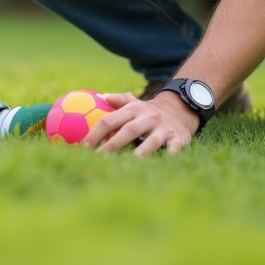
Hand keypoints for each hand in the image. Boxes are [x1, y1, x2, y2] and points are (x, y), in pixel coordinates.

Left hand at [81, 91, 198, 155]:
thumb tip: (98, 97)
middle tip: (98, 159)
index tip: (83, 147)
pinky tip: (159, 167)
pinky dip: (168, 156)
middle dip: (112, 145)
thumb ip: (117, 100)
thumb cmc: (148, 112)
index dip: (95, 133)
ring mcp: (163, 129)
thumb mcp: (134, 102)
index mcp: (133, 109)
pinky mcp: (178, 139)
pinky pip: (173, 149)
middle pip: (128, 131)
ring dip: (139, 153)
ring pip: (150, 141)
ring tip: (126, 165)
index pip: (110, 120)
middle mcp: (148, 118)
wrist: (180, 111)